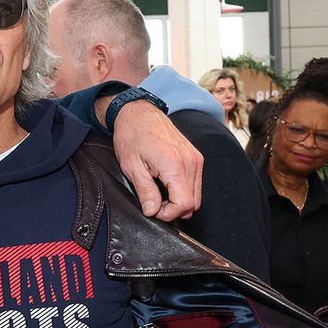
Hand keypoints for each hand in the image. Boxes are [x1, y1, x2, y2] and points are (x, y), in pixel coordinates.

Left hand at [111, 100, 202, 220]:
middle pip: (193, 203)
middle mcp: (190, 161)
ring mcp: (195, 158)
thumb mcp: (132, 167)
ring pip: (196, 195)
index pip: (184, 204)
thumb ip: (145, 191)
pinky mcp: (196, 156)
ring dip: (179, 200)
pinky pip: (195, 183)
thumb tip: (153, 212)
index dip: (168, 214)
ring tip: (158, 192)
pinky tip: (166, 184)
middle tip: (153, 202)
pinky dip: (183, 190)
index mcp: (174, 165)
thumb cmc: (132, 136)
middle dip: (173, 209)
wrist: (138, 113)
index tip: (153, 209)